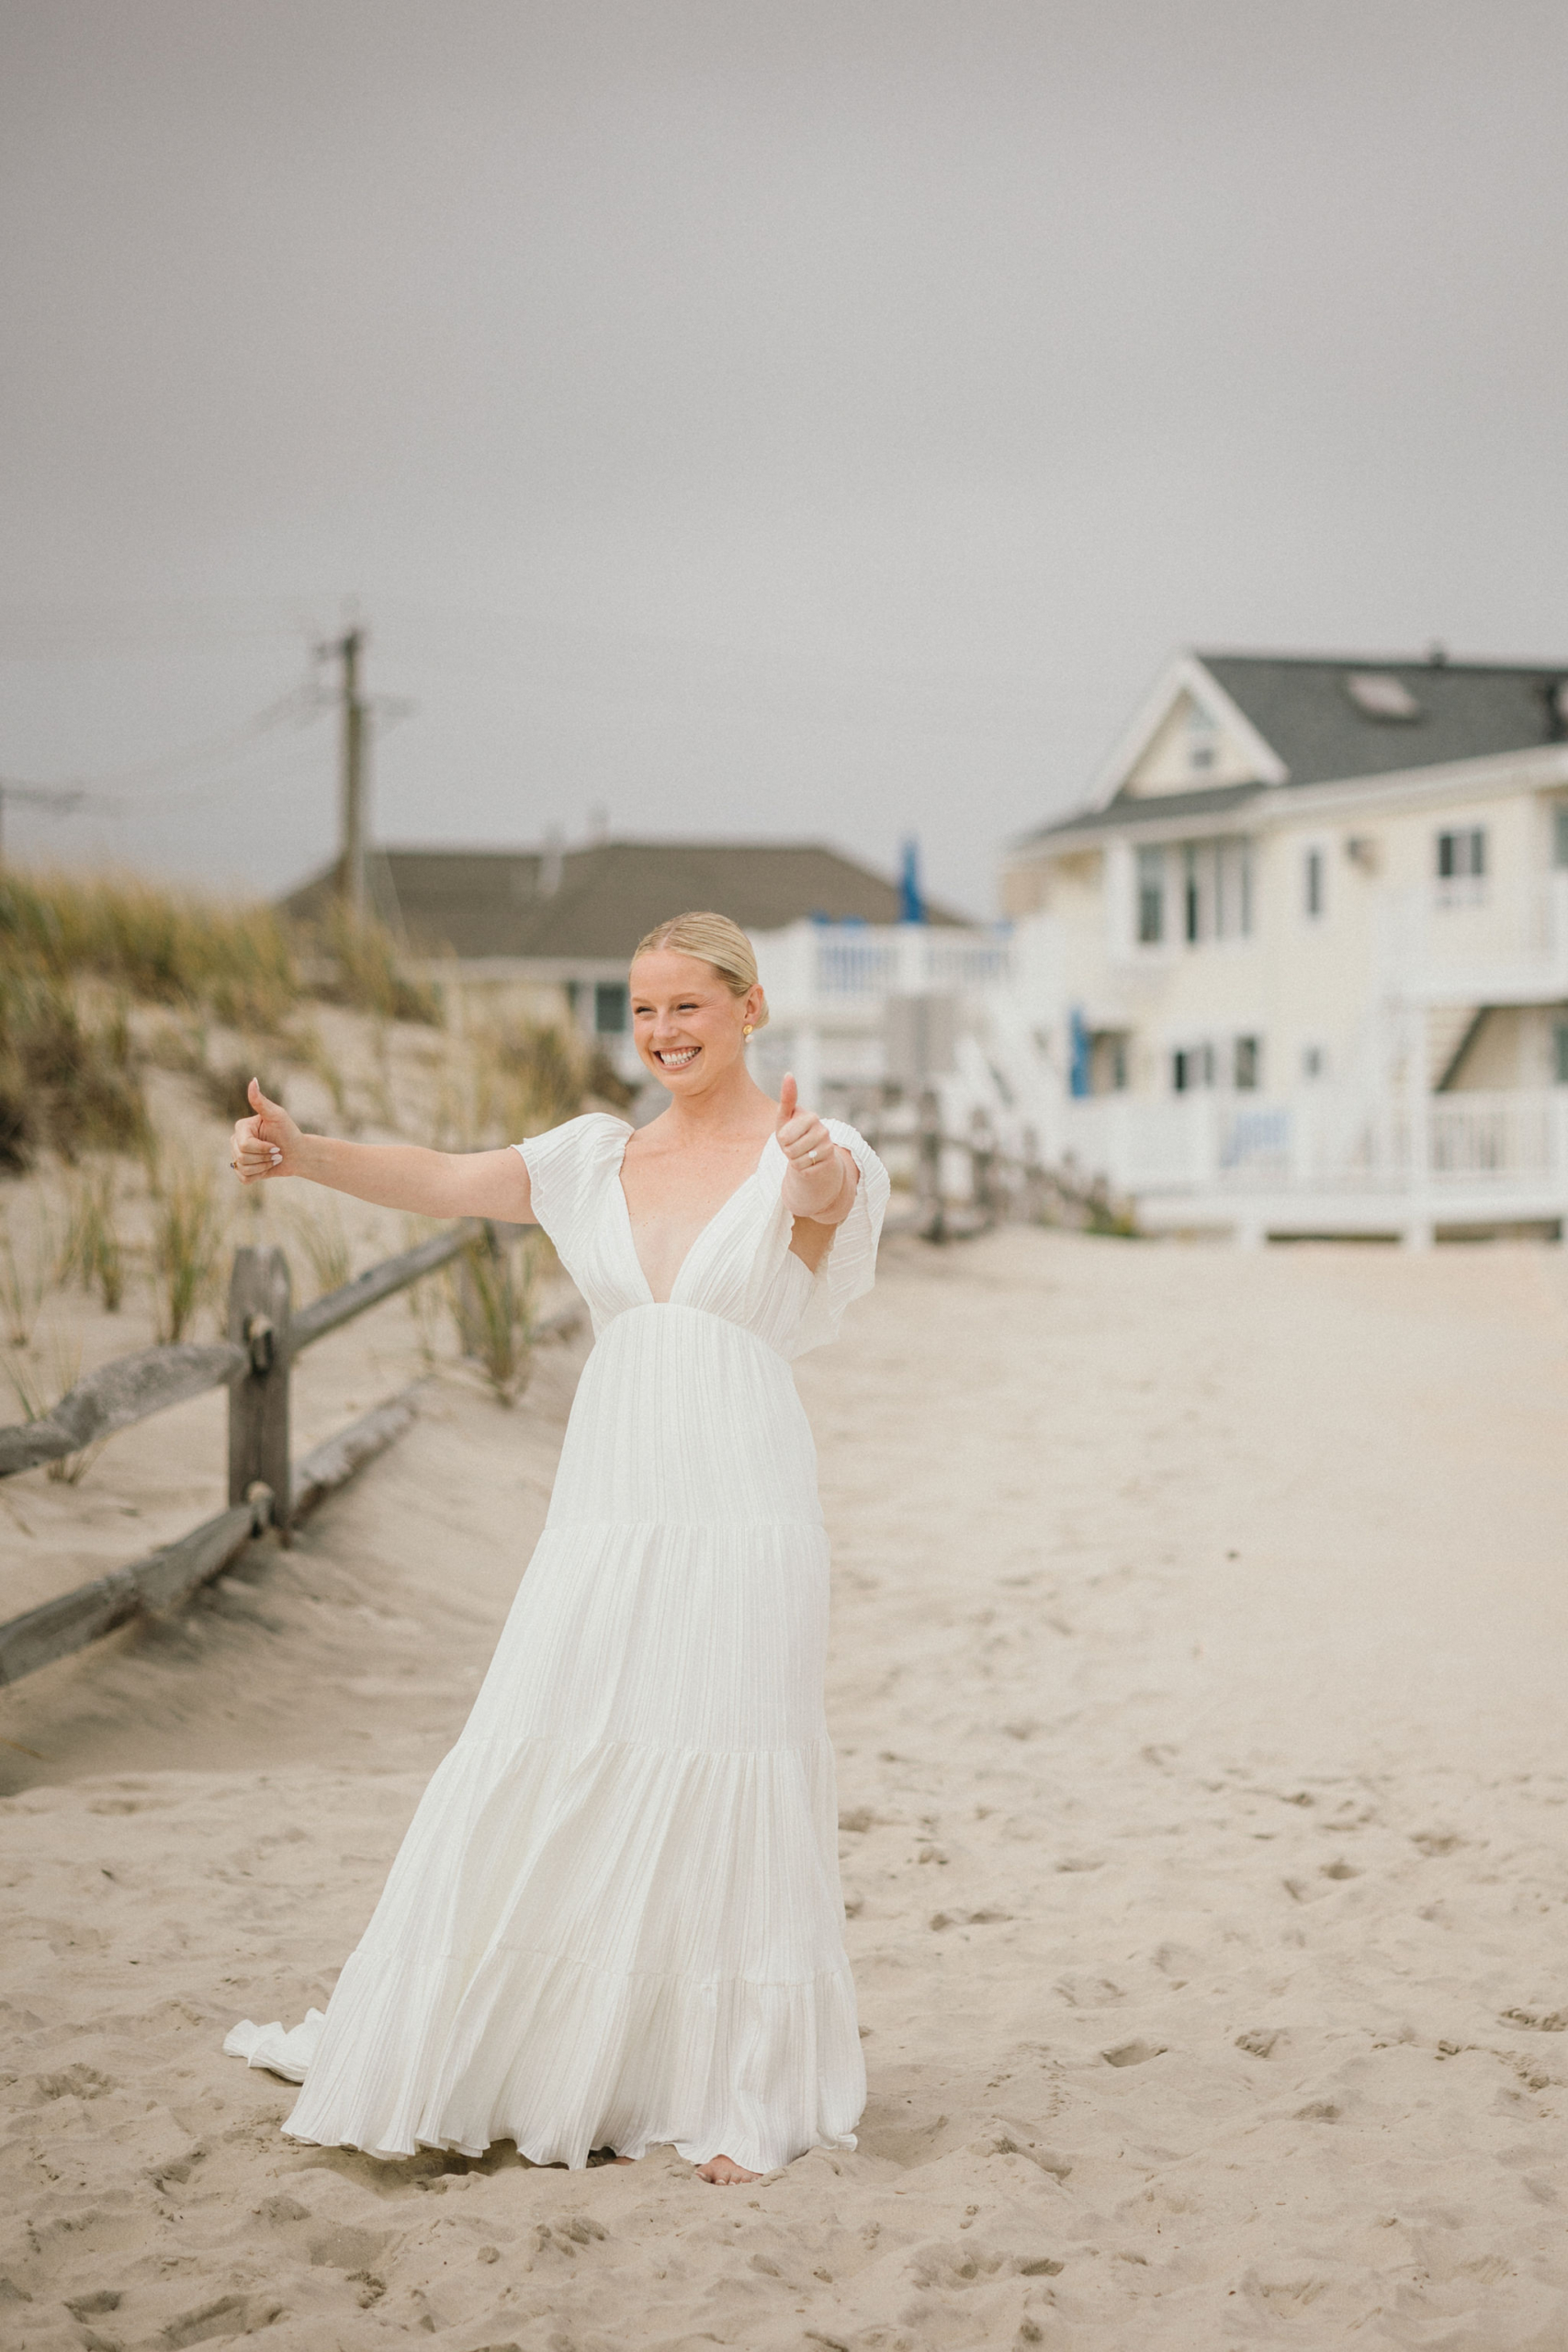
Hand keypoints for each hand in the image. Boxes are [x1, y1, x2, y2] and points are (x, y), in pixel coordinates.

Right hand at [231, 1078, 301, 1182]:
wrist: (297, 1153)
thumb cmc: (289, 1132)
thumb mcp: (277, 1115)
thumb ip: (261, 1101)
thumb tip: (253, 1080)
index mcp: (241, 1127)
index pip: (244, 1145)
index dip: (262, 1149)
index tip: (276, 1146)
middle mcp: (235, 1141)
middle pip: (242, 1157)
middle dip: (264, 1158)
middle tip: (277, 1152)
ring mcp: (237, 1156)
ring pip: (243, 1169)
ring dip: (264, 1167)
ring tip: (273, 1159)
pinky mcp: (242, 1171)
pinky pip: (244, 1179)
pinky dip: (259, 1175)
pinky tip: (267, 1168)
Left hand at [775, 1073, 840, 1215]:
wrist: (812, 1154)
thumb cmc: (793, 1133)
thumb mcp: (785, 1118)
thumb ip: (787, 1098)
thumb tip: (789, 1074)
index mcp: (811, 1117)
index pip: (784, 1136)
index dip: (781, 1139)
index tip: (788, 1135)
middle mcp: (822, 1130)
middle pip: (790, 1149)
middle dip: (787, 1151)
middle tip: (795, 1146)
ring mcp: (828, 1146)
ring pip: (797, 1161)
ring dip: (795, 1160)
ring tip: (801, 1153)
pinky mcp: (829, 1162)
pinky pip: (805, 1170)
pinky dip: (802, 1169)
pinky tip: (809, 1162)